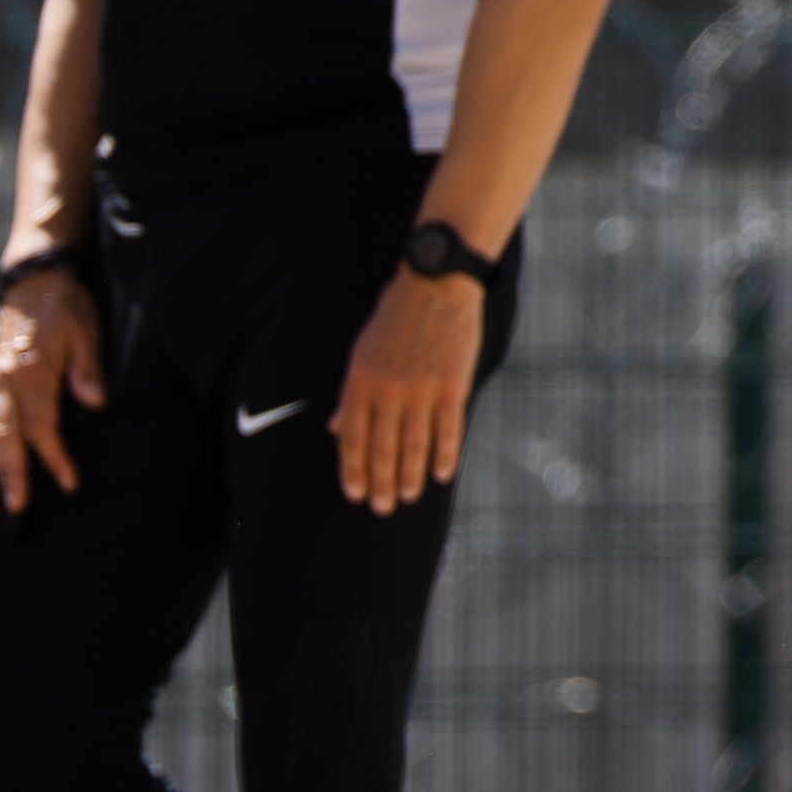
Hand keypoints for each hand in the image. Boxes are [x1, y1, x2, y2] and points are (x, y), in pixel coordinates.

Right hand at [0, 266, 101, 514]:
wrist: (33, 276)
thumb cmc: (66, 304)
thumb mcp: (86, 330)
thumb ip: (87, 368)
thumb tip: (95, 403)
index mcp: (28, 372)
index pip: (40, 426)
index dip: (52, 457)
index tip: (67, 482)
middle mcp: (3, 380)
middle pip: (4, 438)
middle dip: (9, 476)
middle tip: (13, 511)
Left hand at [333, 271, 486, 514]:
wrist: (436, 283)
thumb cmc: (396, 317)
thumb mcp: (362, 352)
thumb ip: (352, 394)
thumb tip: (338, 429)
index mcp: (360, 382)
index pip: (352, 439)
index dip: (353, 470)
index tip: (355, 495)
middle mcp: (388, 390)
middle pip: (382, 449)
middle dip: (380, 483)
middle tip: (382, 508)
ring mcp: (421, 389)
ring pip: (413, 445)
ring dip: (409, 477)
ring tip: (408, 498)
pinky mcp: (452, 385)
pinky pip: (448, 430)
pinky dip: (445, 456)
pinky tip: (442, 475)